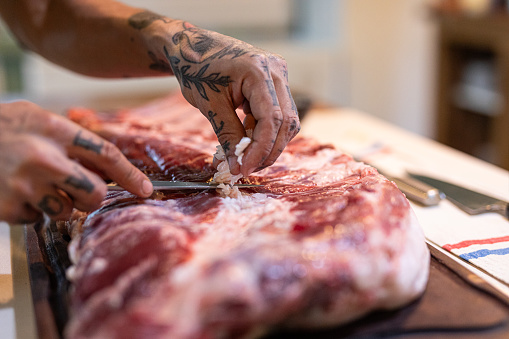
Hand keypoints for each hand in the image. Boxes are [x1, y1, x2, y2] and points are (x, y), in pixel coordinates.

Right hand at [0, 101, 152, 223]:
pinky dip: (29, 209)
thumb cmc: (0, 128)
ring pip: (65, 211)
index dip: (130, 175)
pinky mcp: (7, 207)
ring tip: (32, 183)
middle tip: (79, 190)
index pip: (105, 154)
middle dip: (91, 197)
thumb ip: (69, 138)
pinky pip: (35, 218)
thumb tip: (106, 165)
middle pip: (94, 194)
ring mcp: (24, 185)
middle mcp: (43, 158)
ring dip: (56, 202)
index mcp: (54, 130)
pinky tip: (12, 190)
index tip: (146, 190)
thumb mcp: (35, 119)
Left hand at [164, 22, 299, 175]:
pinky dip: (265, 131)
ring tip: (245, 155)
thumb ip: (228, 136)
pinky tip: (247, 138)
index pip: (272, 119)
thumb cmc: (197, 71)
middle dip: (268, 151)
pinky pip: (279, 113)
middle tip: (247, 169)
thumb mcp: (210, 106)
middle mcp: (276, 70)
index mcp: (258, 70)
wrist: (191, 48)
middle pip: (286, 122)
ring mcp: (279, 74)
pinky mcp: (275, 82)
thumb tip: (238, 166)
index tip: (245, 169)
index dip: (261, 149)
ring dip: (269, 143)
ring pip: (287, 120)